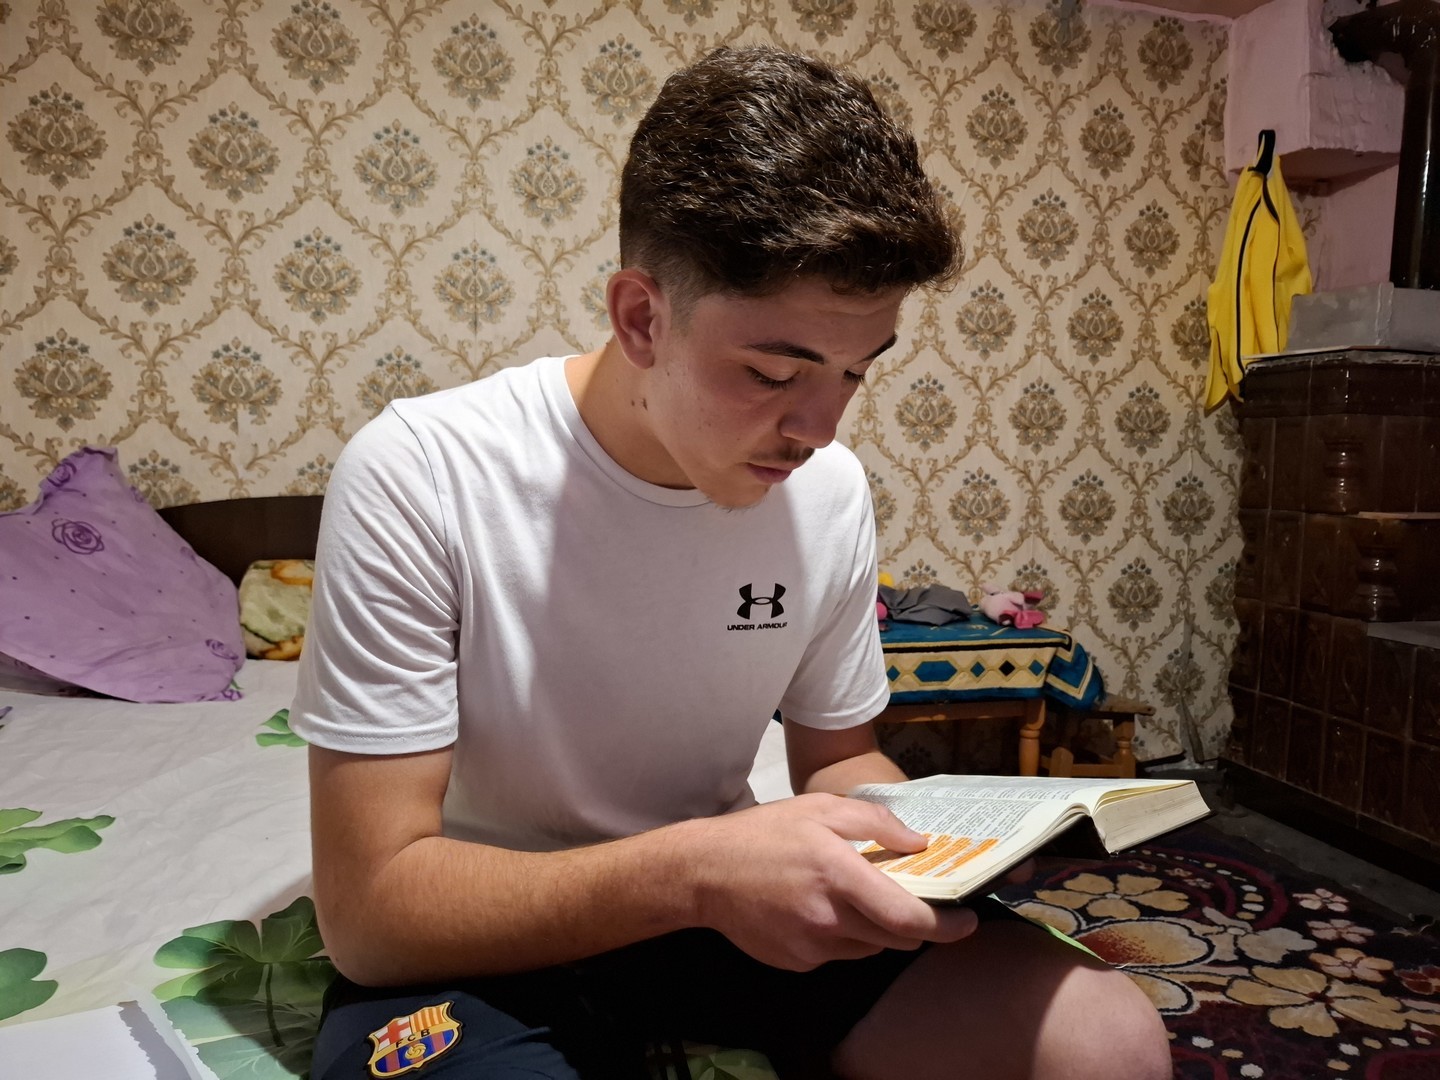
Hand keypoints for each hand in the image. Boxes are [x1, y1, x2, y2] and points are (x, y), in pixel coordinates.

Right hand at [679, 794, 979, 970]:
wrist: (704, 872)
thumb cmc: (764, 833)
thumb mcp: (820, 808)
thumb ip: (876, 822)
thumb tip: (920, 844)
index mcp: (838, 874)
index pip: (907, 918)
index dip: (946, 926)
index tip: (968, 921)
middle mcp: (828, 918)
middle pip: (896, 938)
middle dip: (913, 921)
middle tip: (909, 896)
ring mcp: (811, 946)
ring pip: (869, 947)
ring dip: (875, 927)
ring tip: (849, 894)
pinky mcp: (798, 962)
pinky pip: (838, 953)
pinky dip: (842, 935)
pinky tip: (817, 907)